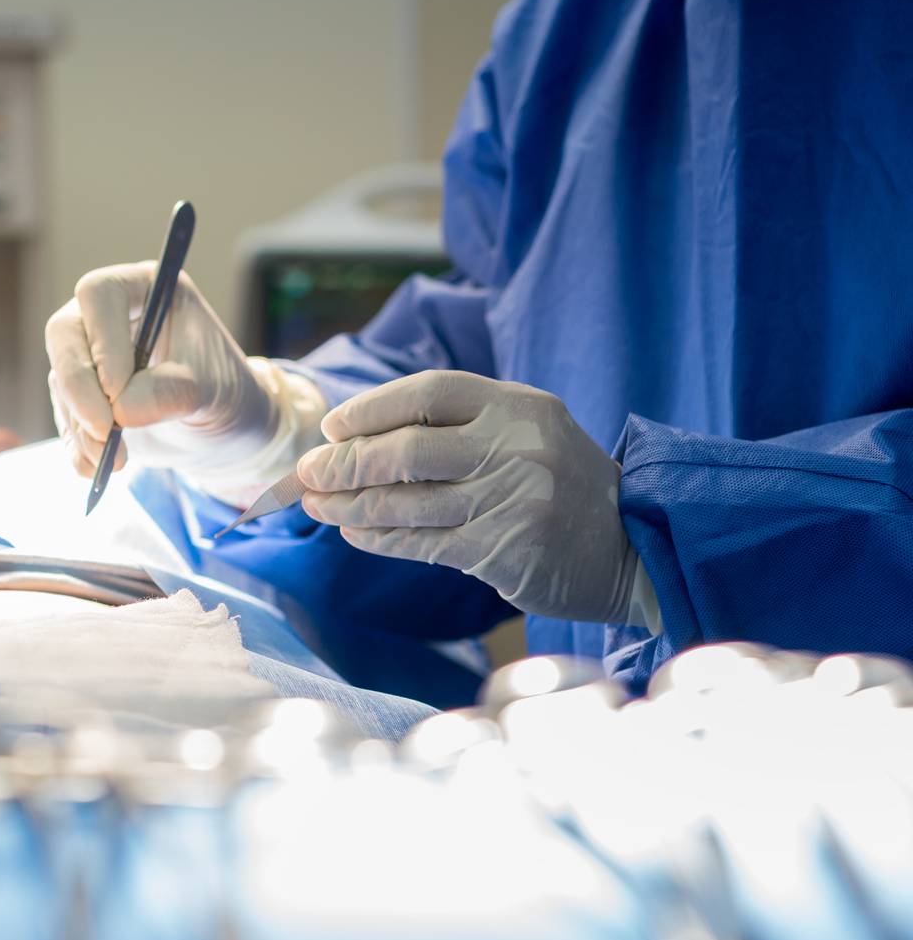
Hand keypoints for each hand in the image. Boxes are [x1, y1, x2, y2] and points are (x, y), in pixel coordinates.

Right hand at [44, 263, 318, 504]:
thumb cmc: (225, 393)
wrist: (223, 430)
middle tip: (103, 431)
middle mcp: (109, 316)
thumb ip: (169, 392)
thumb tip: (120, 410)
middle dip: (78, 388)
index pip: (99, 295)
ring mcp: (90, 357)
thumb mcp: (210, 390)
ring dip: (82, 426)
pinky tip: (97, 469)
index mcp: (144, 289)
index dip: (101, 341)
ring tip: (116, 460)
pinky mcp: (82, 397)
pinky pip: (65, 417)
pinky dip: (77, 446)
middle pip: (64, 334)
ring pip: (61, 381)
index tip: (117, 389)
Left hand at [296, 371, 656, 625]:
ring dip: (349, 504)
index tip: (332, 428)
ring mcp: (510, 497)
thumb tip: (360, 439)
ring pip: (405, 500)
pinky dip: (378, 537)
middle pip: (406, 449)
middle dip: (345, 463)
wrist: (632, 548)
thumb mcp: (527, 435)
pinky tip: (355, 533)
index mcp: (518, 405)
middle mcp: (516, 445)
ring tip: (316, 505)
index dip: (372, 409)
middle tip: (307, 474)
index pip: (429, 391)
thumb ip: (459, 430)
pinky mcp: (501, 548)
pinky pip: (420, 541)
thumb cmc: (561, 488)